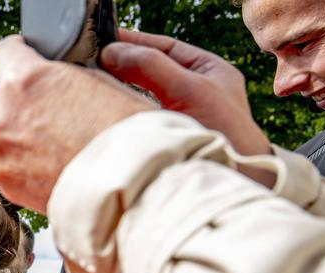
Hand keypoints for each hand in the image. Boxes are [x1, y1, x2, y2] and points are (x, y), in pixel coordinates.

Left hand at [0, 35, 153, 212]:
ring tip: (57, 145)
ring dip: (19, 132)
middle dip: (23, 101)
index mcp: (25, 79)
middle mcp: (1, 112)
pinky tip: (51, 164)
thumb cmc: (123, 132)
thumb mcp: (99, 81)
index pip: (3, 52)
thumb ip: (63, 75)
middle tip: (55, 115)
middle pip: (2, 96)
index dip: (19, 55)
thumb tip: (53, 78)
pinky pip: (5, 160)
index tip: (27, 61)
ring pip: (0, 130)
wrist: (124, 186)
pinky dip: (21, 161)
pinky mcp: (1, 178)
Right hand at [101, 29, 273, 185]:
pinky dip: (121, 110)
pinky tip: (106, 109)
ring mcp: (178, 116)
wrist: (232, 180)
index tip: (105, 40)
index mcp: (209, 71)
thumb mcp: (190, 89)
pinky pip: (137, 117)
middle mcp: (194, 91)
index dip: (135, 41)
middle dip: (123, 64)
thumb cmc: (225, 134)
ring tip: (94, 82)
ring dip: (119, 88)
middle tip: (92, 60)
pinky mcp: (163, 139)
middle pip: (151, 69)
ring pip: (142, 93)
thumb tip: (112, 51)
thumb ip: (151, 66)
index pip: (165, 47)